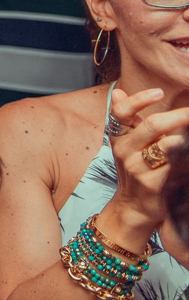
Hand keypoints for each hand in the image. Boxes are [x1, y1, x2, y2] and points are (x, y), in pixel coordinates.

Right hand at [103, 87, 188, 235]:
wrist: (134, 207)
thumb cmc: (136, 170)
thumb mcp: (127, 143)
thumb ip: (128, 119)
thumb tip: (118, 92)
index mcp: (118, 137)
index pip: (122, 112)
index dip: (139, 100)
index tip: (159, 92)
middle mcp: (124, 151)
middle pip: (152, 126)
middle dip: (180, 116)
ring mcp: (137, 168)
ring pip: (168, 146)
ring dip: (185, 139)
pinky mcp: (153, 184)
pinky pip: (176, 165)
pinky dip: (185, 155)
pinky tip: (187, 154)